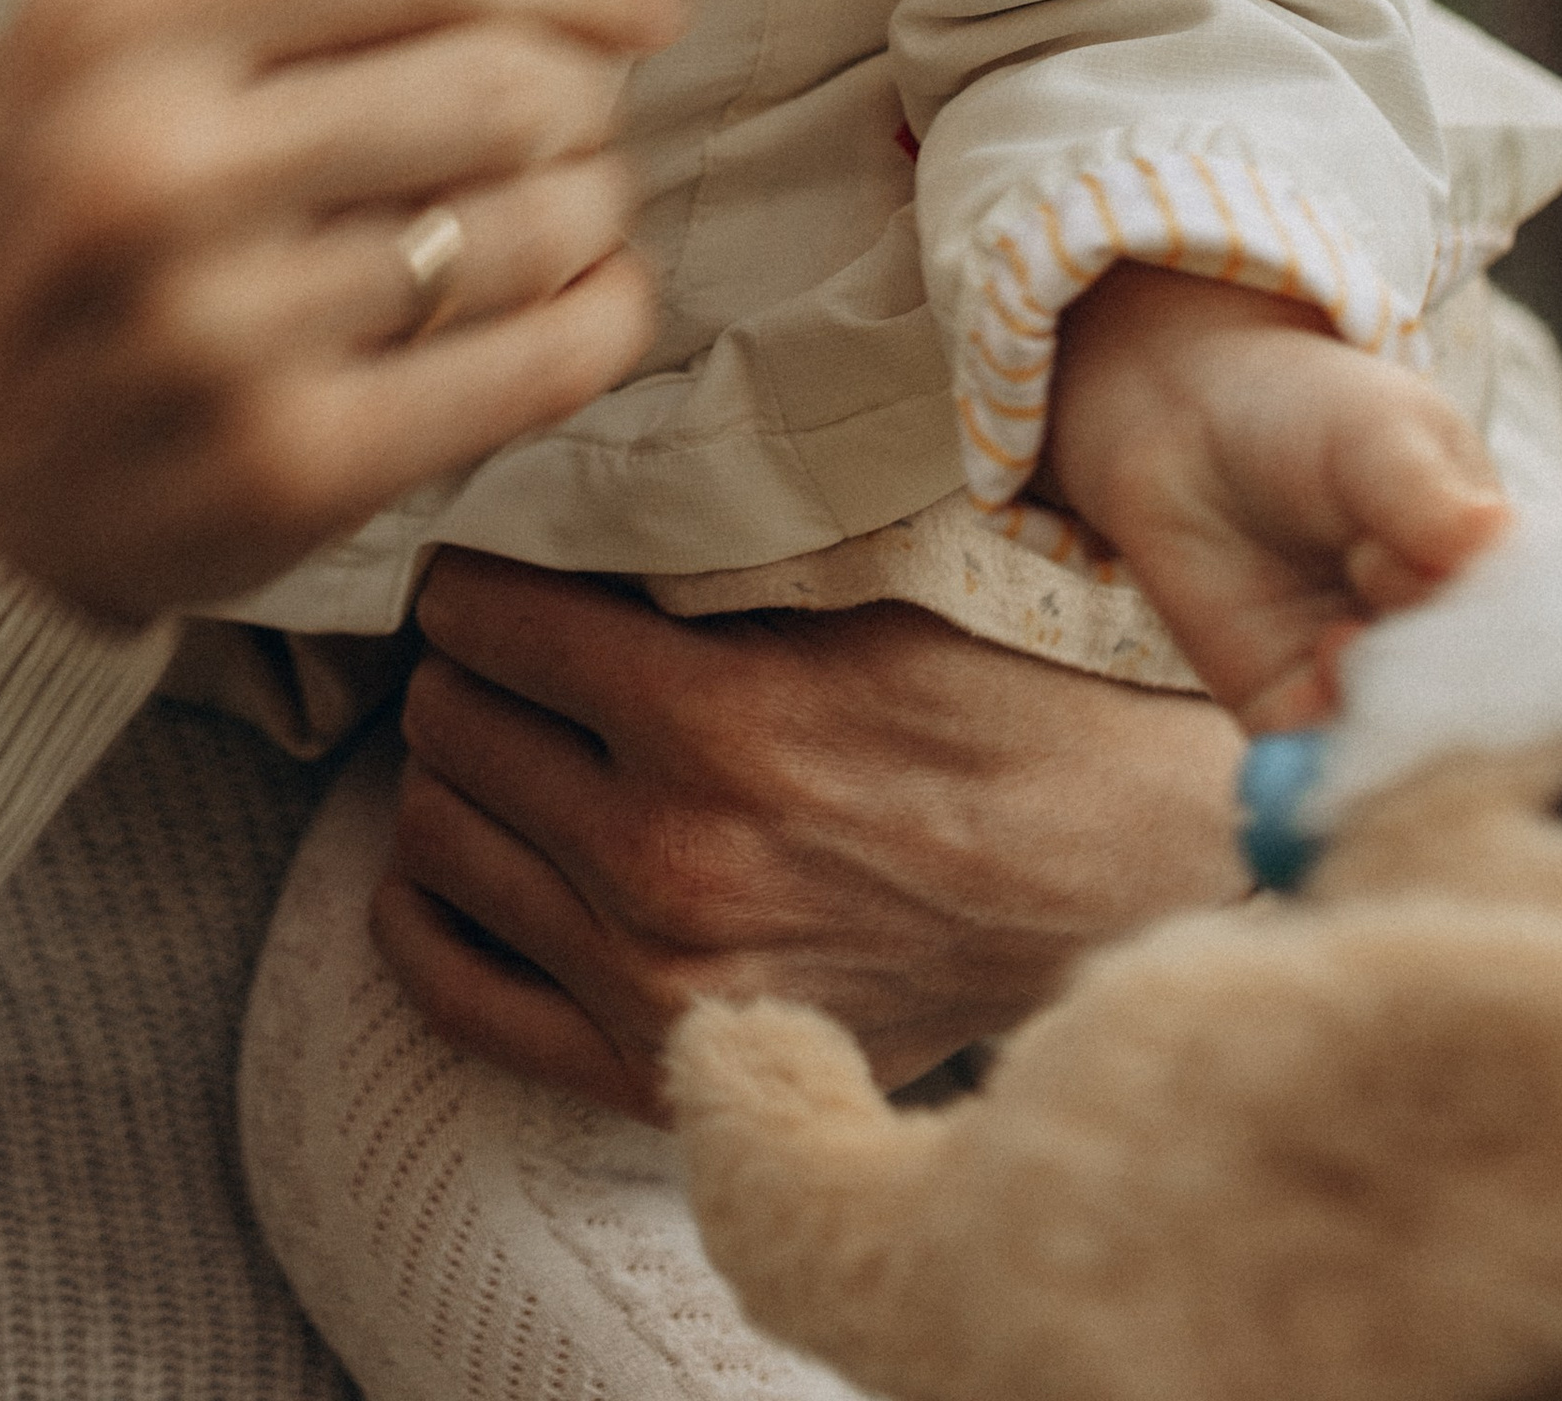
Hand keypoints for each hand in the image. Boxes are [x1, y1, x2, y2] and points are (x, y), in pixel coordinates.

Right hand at [0, 0, 679, 626]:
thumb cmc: (65, 191)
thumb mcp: (153, 7)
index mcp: (117, 20)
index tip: (644, 6)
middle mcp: (151, 169)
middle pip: (501, 87)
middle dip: (582, 96)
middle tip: (569, 118)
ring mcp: (215, 331)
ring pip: (533, 228)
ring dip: (596, 206)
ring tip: (562, 205)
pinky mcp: (285, 471)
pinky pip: (534, 368)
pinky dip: (598, 318)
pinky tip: (574, 299)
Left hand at [375, 557, 1244, 1117]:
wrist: (1127, 886)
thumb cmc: (1008, 709)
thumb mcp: (867, 587)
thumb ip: (705, 556)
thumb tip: (558, 491)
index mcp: (717, 723)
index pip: (485, 616)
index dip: (481, 571)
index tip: (501, 560)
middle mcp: (669, 862)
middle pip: (449, 720)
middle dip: (468, 665)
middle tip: (512, 643)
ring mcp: (656, 982)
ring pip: (437, 834)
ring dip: (459, 771)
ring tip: (514, 733)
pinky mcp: (662, 1071)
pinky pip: (455, 987)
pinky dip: (435, 908)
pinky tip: (474, 849)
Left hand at [1046, 261, 1509, 731]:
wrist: (1184, 416)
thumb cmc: (1305, 412)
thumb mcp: (1376, 435)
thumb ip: (1423, 497)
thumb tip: (1490, 536)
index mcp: (1491, 576)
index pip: (1521, 635)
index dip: (1485, 623)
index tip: (1427, 569)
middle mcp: (1439, 643)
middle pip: (1463, 705)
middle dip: (1427, 672)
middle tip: (1372, 592)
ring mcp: (1368, 684)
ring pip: (1397, 746)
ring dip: (1374, 716)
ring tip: (1337, 637)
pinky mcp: (1291, 712)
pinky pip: (1319, 765)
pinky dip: (1319, 753)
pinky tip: (1308, 679)